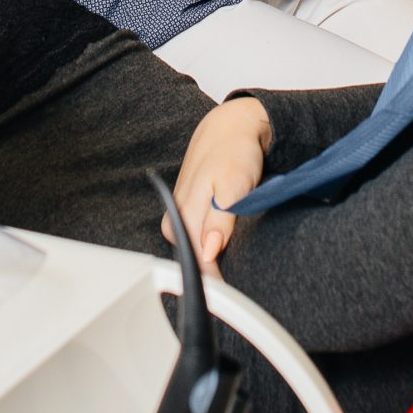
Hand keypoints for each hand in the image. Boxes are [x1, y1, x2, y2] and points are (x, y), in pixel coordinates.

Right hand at [165, 97, 270, 271]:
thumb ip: (220, 223)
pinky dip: (207, 234)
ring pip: (191, 241)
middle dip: (211, 267)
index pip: (195, 260)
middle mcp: (177, 211)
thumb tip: (207, 254)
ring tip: (231, 251)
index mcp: (185, 211)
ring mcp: (180, 205)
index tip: (230, 288)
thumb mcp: (234, 188)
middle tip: (236, 273)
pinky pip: (194, 228)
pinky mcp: (187, 201)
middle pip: (191, 254)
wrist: (232, 124)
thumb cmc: (235, 152)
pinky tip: (221, 232)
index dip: (214, 278)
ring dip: (209, 249)